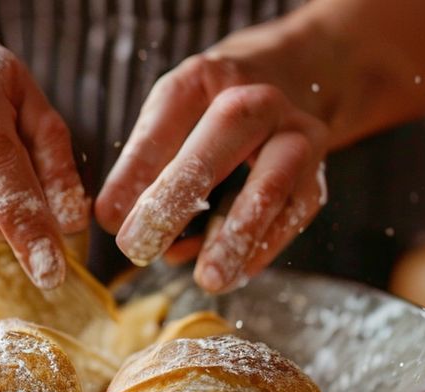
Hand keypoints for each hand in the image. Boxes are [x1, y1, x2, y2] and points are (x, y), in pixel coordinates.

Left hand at [96, 25, 329, 292]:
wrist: (288, 90)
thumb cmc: (207, 117)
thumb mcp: (167, 121)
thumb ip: (141, 163)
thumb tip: (112, 219)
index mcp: (206, 80)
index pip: (167, 119)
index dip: (136, 168)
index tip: (108, 218)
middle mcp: (259, 101)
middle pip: (225, 136)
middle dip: (178, 195)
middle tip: (139, 246)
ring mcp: (296, 138)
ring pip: (270, 185)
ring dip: (236, 235)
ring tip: (207, 278)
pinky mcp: (315, 179)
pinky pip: (292, 216)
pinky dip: (260, 248)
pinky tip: (233, 274)